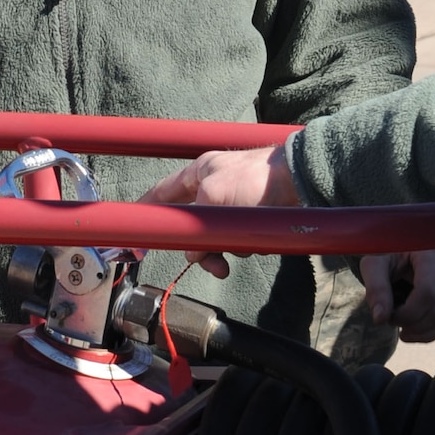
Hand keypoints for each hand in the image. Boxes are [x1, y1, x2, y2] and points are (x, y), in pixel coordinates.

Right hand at [143, 145, 296, 277]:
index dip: (145, 210)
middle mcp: (212, 189)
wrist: (302, 183)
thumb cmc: (257, 179)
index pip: (162, 192)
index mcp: (198, 173)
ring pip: (214, 238)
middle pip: (190, 226)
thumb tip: (192, 252)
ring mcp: (233, 205)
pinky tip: (257, 244)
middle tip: (212, 261)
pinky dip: (244, 246)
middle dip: (200, 247)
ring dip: (226, 248)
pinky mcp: (252, 219)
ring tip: (244, 246)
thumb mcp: (214, 198)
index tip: (132, 228)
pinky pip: (237, 241)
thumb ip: (194, 225)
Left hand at [360, 248, 434, 354]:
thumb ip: (376, 288)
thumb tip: (381, 318)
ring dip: (428, 334)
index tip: (387, 317)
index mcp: (432, 253)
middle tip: (393, 323)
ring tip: (405, 333)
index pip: (428, 293)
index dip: (407, 314)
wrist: (402, 244)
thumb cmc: (385, 252)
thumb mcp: (374, 264)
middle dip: (415, 325)